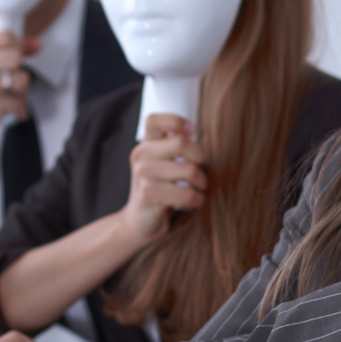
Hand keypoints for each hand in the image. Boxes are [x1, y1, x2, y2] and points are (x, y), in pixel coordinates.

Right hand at [0, 31, 40, 154]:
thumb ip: (7, 53)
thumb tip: (36, 44)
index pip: (6, 36)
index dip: (21, 46)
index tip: (23, 57)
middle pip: (17, 54)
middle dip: (21, 69)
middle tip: (13, 82)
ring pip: (22, 78)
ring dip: (23, 92)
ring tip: (11, 98)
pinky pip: (20, 101)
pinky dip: (21, 109)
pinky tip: (13, 110)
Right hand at [119, 114, 206, 242]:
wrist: (138, 221)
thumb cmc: (158, 188)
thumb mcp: (160, 163)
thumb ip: (172, 147)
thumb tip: (199, 134)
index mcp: (145, 145)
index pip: (155, 120)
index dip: (176, 121)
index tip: (192, 131)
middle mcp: (141, 156)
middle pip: (180, 143)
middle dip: (199, 156)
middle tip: (200, 168)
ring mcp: (144, 175)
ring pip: (189, 170)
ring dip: (202, 182)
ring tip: (199, 187)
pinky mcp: (150, 195)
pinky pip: (187, 194)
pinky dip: (198, 199)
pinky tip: (195, 201)